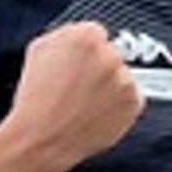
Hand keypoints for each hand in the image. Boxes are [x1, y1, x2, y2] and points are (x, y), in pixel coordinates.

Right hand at [6, 20, 143, 171]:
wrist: (42, 137)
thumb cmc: (36, 99)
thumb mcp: (39, 51)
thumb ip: (64, 37)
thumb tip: (77, 38)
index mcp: (86, 36)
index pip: (96, 34)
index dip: (84, 51)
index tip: (78, 63)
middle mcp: (110, 55)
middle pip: (111, 54)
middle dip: (98, 68)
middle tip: (79, 86)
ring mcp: (125, 80)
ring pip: (123, 77)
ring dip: (110, 87)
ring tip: (85, 103)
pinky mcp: (135, 103)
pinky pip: (132, 99)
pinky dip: (119, 106)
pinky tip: (96, 112)